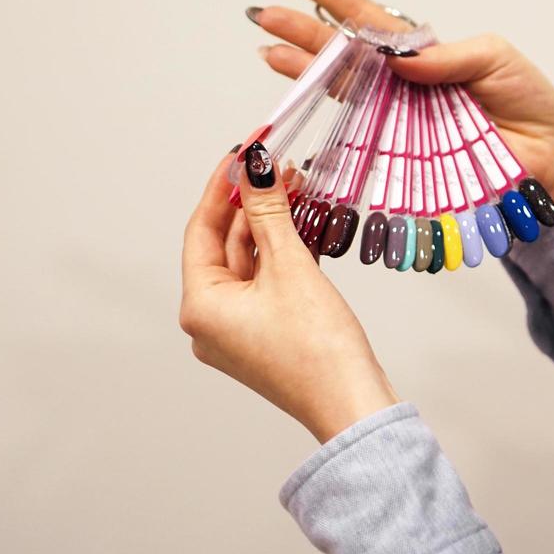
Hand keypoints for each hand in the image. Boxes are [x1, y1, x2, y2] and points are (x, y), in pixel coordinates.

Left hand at [180, 144, 399, 442]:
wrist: (353, 404)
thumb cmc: (318, 348)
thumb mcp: (290, 266)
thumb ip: (269, 211)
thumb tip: (256, 166)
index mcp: (200, 307)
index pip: (202, 229)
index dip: (224, 185)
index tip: (244, 149)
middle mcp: (210, 321)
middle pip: (225, 244)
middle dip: (253, 202)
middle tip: (278, 162)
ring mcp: (238, 331)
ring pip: (249, 262)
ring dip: (271, 224)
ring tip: (296, 184)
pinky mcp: (266, 335)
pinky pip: (266, 282)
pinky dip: (282, 252)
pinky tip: (302, 222)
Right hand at [247, 0, 553, 203]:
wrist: (550, 158)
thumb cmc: (528, 103)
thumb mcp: (495, 60)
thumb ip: (448, 57)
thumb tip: (401, 58)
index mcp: (420, 52)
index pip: (364, 15)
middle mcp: (399, 82)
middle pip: (340, 49)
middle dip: (300, 29)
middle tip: (261, 12)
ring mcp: (396, 117)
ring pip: (339, 86)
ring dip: (302, 68)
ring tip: (268, 49)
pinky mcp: (400, 153)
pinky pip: (356, 130)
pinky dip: (330, 116)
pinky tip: (301, 97)